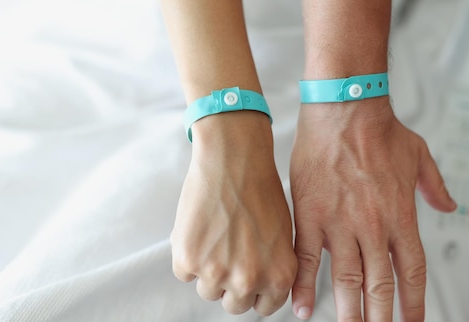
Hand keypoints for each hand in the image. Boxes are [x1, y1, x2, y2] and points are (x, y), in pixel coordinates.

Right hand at [171, 112, 297, 315]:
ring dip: (208, 269)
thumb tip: (262, 288)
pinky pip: (184, 273)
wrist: (234, 160)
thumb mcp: (284, 234)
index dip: (255, 291)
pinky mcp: (188, 260)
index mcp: (279, 275)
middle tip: (229, 253)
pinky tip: (200, 227)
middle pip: (233, 305)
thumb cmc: (261, 190)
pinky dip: (188, 254)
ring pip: (207, 290)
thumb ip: (275, 267)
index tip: (248, 278)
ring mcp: (217, 272)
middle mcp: (249, 280)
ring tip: (216, 234)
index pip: (264, 307)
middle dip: (230, 284)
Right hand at [290, 99, 455, 321]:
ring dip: (347, 312)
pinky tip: (300, 309)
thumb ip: (435, 186)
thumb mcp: (419, 156)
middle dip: (380, 318)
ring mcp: (339, 223)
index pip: (410, 273)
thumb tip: (450, 206)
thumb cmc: (381, 130)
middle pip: (379, 286)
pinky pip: (305, 258)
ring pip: (344, 280)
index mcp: (401, 216)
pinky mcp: (310, 213)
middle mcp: (373, 227)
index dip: (412, 305)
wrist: (345, 108)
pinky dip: (303, 285)